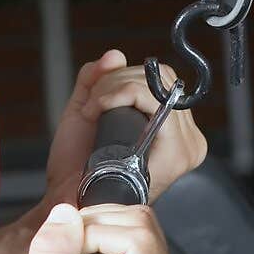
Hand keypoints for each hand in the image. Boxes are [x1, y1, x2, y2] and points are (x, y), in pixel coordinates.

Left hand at [32, 49, 206, 219]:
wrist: (67, 198)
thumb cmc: (75, 165)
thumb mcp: (85, 110)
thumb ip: (97, 80)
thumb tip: (115, 55)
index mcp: (172, 130)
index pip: (163, 80)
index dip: (127, 78)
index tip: (98, 98)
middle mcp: (186, 139)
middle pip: (161, 77)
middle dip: (117, 81)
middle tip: (92, 104)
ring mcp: (185, 147)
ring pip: (156, 85)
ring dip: (114, 88)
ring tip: (92, 111)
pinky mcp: (176, 152)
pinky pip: (154, 100)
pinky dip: (118, 95)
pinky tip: (96, 114)